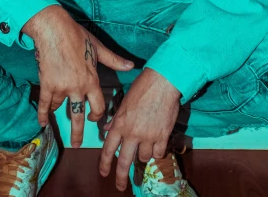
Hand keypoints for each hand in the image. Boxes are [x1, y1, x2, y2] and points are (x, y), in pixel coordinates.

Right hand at [22, 5, 134, 147]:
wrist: (55, 30)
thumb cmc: (78, 36)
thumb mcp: (98, 48)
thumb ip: (114, 60)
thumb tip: (131, 65)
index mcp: (92, 80)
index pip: (98, 106)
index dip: (97, 114)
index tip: (94, 118)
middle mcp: (78, 88)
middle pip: (79, 116)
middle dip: (78, 132)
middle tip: (77, 144)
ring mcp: (62, 88)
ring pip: (61, 107)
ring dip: (59, 112)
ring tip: (56, 118)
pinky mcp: (47, 84)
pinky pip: (45, 104)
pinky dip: (43, 114)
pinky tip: (42, 122)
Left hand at [99, 67, 180, 191]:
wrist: (162, 82)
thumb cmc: (142, 87)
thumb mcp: (124, 102)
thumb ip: (116, 118)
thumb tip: (108, 128)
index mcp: (120, 124)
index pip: (108, 149)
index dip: (105, 164)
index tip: (104, 173)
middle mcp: (132, 133)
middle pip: (124, 162)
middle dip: (120, 177)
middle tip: (120, 186)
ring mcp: (148, 136)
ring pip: (143, 157)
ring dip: (142, 154)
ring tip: (145, 144)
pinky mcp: (162, 136)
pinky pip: (158, 154)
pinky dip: (156, 151)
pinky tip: (156, 144)